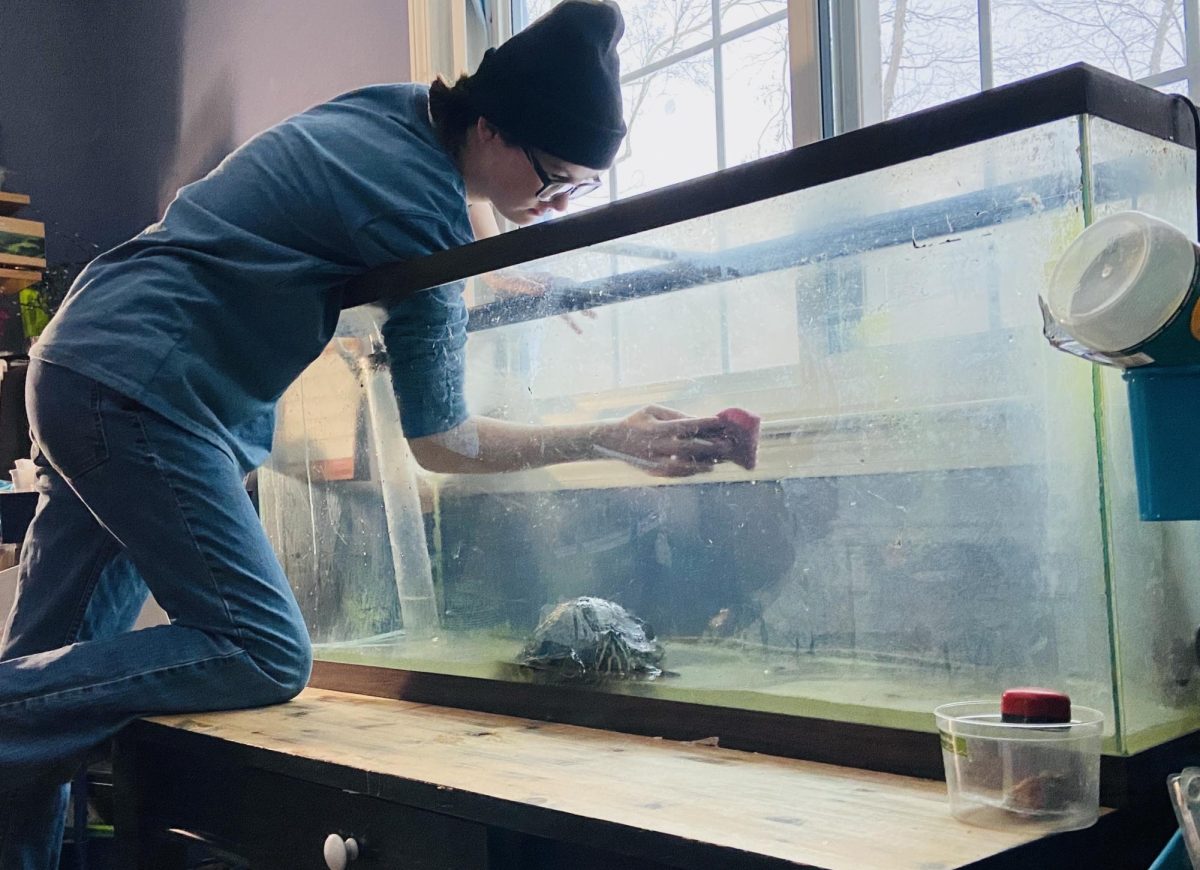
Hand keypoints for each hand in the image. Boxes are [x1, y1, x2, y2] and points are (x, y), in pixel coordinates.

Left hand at [482, 270, 596, 334]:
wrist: (497, 277)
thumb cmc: (504, 279)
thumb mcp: (514, 282)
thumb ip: (527, 285)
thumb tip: (542, 288)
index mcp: (545, 282)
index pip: (565, 291)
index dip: (576, 299)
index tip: (586, 307)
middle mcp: (548, 286)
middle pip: (568, 298)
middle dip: (582, 308)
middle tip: (595, 316)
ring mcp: (545, 291)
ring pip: (563, 303)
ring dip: (574, 313)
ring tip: (584, 325)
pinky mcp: (541, 296)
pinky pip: (555, 306)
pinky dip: (564, 313)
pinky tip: (569, 319)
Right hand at [596, 405, 732, 476]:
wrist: (612, 441)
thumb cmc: (636, 421)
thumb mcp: (652, 410)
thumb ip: (675, 415)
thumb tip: (698, 420)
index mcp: (656, 428)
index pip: (685, 426)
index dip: (704, 423)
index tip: (720, 421)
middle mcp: (656, 447)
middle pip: (689, 448)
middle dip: (711, 446)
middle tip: (728, 444)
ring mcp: (655, 462)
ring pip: (686, 465)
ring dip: (706, 462)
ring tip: (721, 458)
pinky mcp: (654, 472)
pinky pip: (679, 473)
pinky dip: (695, 470)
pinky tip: (707, 467)